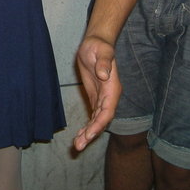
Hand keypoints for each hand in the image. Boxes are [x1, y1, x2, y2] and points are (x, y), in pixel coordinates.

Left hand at [74, 35, 121, 150]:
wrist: (96, 44)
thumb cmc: (99, 46)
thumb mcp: (101, 52)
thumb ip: (104, 63)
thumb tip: (103, 75)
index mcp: (112, 89)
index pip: (107, 111)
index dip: (99, 124)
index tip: (90, 134)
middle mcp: (109, 97)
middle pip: (102, 120)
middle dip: (92, 134)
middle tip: (80, 146)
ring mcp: (102, 99)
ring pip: (97, 121)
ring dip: (88, 133)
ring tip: (77, 146)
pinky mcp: (95, 97)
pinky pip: (93, 116)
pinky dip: (87, 126)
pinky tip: (80, 136)